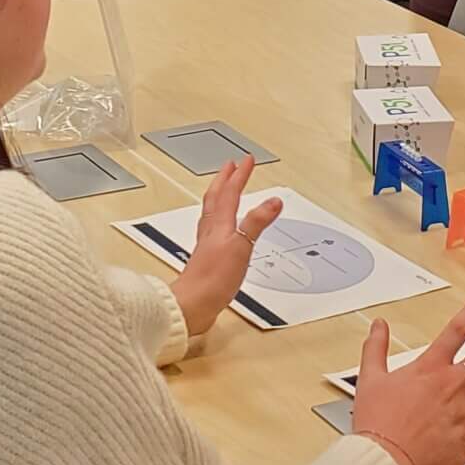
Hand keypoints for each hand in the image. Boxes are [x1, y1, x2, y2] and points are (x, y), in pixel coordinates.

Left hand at [170, 157, 284, 338]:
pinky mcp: (207, 257)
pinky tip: (221, 227)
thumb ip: (256, 223)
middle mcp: (210, 229)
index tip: (247, 160)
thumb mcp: (241, 247)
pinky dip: (219, 218)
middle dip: (225, 179)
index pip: (230, 192)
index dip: (240, 174)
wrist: (192, 303)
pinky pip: (212, 227)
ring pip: (212, 210)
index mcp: (218, 223)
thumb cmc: (212, 278)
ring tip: (225, 189)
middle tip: (232, 166)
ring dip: (220, 195)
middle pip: (216, 196)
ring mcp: (207, 243)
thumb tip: (272, 201)